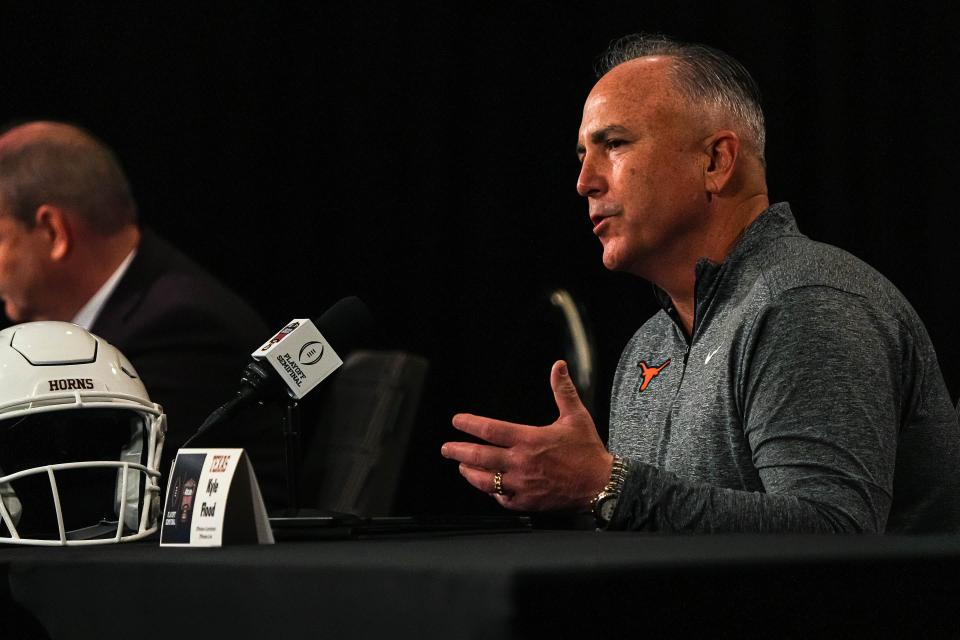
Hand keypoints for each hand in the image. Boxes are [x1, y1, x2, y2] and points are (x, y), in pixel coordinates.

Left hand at [441, 360, 612, 510]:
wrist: (601, 484)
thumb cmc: (588, 451)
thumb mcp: (576, 416)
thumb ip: (563, 390)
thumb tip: (558, 366)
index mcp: (529, 439)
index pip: (489, 430)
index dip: (469, 424)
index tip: (457, 421)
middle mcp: (521, 463)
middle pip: (479, 457)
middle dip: (458, 451)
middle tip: (446, 449)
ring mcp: (522, 485)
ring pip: (485, 481)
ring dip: (470, 474)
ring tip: (461, 468)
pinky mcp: (528, 503)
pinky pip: (502, 499)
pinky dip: (492, 493)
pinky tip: (488, 488)